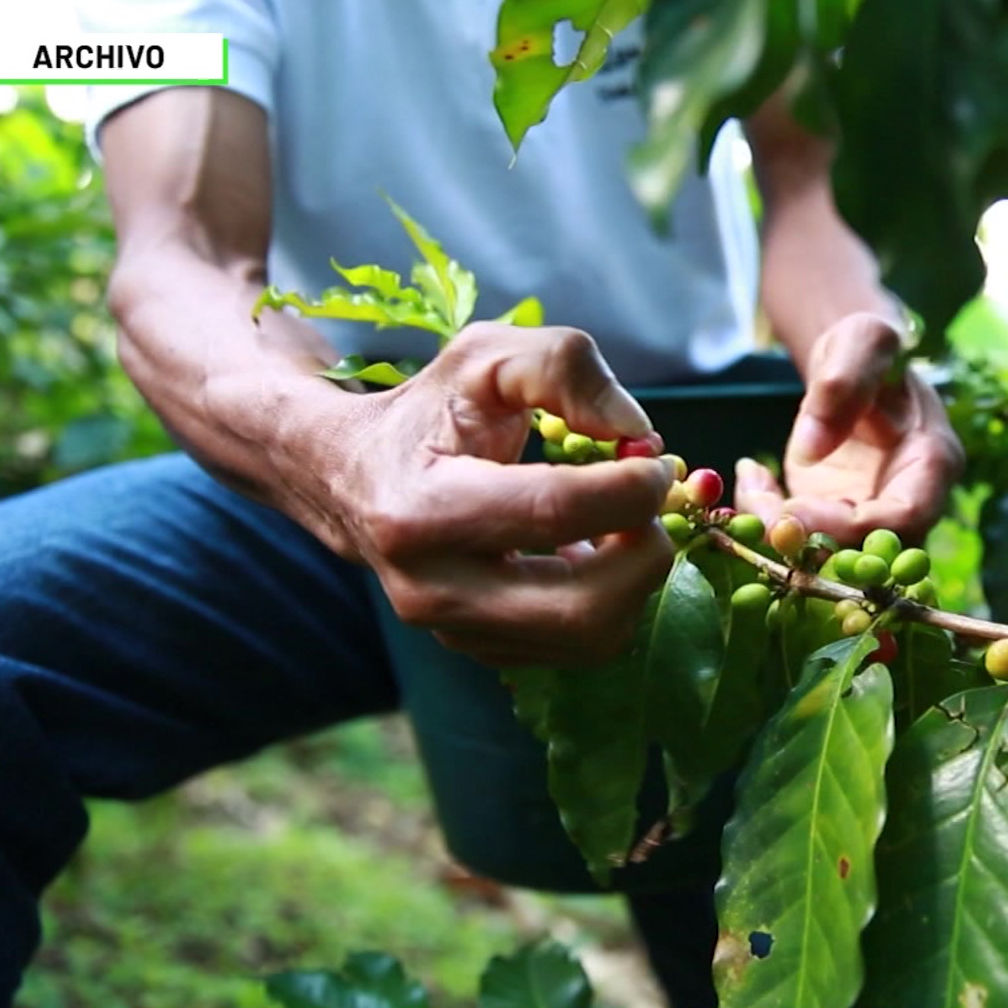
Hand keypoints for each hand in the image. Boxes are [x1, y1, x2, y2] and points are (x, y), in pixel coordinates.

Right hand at [324, 323, 678, 666]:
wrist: (351, 478)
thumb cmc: (429, 411)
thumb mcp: (485, 357)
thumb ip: (564, 368)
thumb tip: (638, 433)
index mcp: (422, 509)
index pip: (555, 512)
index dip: (630, 487)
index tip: (655, 461)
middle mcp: (432, 589)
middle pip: (583, 607)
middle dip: (645, 552)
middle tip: (650, 502)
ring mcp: (455, 632)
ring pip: (591, 638)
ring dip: (634, 578)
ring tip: (620, 523)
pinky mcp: (481, 651)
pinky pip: (580, 647)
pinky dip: (610, 599)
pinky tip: (590, 550)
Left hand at [736, 313, 963, 545]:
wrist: (851, 363)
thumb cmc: (867, 348)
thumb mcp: (862, 341)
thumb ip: (843, 382)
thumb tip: (810, 449)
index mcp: (933, 462)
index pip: (904, 518)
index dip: (851, 528)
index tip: (794, 514)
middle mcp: (908, 499)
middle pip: (868, 552)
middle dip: (809, 544)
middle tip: (761, 518)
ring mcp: (871, 513)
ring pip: (830, 554)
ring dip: (782, 534)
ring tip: (752, 482)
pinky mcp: (836, 517)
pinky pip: (803, 537)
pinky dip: (769, 518)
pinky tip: (754, 475)